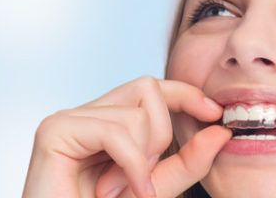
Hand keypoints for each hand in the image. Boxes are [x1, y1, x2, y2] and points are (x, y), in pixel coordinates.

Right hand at [22, 76, 231, 197]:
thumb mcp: (155, 187)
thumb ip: (186, 162)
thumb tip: (220, 133)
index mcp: (106, 122)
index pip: (149, 88)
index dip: (184, 92)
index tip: (214, 112)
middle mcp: (86, 114)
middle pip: (146, 88)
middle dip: (162, 132)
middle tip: (147, 173)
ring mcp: (68, 119)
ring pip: (136, 114)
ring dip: (141, 160)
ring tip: (116, 189)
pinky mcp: (55, 131)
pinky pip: (115, 132)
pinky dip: (130, 165)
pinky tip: (112, 192)